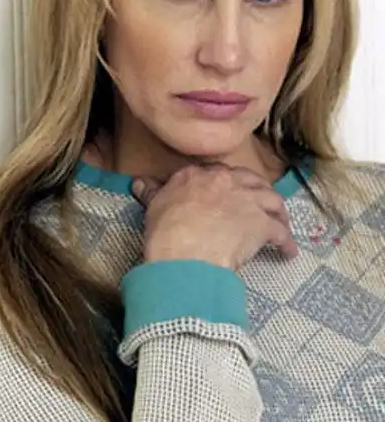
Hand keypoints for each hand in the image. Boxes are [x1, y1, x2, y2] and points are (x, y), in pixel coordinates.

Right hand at [132, 163, 298, 271]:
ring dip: (278, 212)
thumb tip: (139, 182)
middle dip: (258, 190)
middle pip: (250, 180)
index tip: (229, 192)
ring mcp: (247, 200)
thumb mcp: (154, 208)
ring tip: (280, 223)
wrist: (184, 254)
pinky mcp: (262, 224)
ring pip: (272, 200)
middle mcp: (226, 181)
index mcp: (198, 176)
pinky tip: (287, 251)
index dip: (226, 183)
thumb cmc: (165, 232)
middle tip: (260, 204)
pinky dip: (286, 241)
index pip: (218, 173)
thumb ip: (152, 192)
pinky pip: (280, 232)